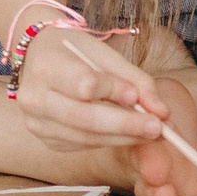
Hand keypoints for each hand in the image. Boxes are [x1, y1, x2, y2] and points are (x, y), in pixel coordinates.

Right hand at [11, 27, 175, 151]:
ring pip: (84, 137)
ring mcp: (36, 122)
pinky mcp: (45, 139)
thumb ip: (135, 79)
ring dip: (122, 138)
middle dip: (124, 125)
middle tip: (157, 128)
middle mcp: (34, 98)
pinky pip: (81, 144)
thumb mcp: (103, 53)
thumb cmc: (74, 51)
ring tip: (150, 133)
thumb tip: (162, 112)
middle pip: (84, 118)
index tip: (137, 96)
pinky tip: (127, 135)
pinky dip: (108, 141)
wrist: (38, 57)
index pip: (84, 84)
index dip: (113, 91)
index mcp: (46, 67)